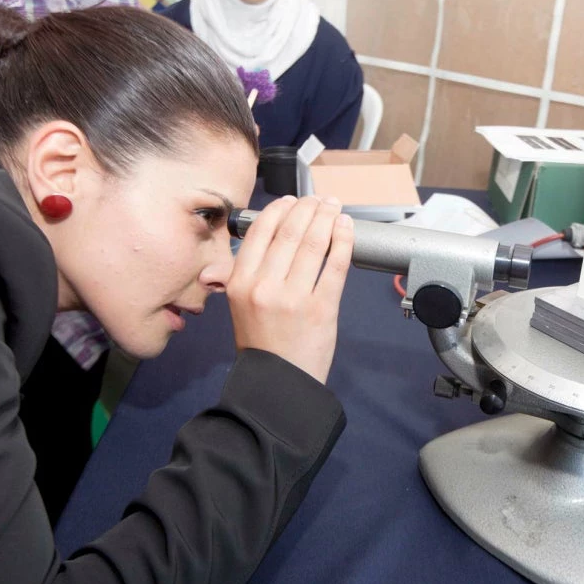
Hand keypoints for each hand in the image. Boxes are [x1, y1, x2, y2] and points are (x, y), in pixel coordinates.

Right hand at [225, 195, 353, 382]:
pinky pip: (335, 265)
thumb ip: (244, 271)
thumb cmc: (262, 344)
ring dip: (327, 217)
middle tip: (319, 200)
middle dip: (309, 208)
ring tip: (334, 207)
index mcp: (239, 282)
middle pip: (290, 231)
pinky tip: (346, 228)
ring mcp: (294, 297)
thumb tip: (262, 235)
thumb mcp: (238, 305)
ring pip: (314, 243)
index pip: (261, 232)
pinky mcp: (321, 308)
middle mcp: (263, 286)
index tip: (293, 201)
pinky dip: (343, 240)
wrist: (277, 383)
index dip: (280, 209)